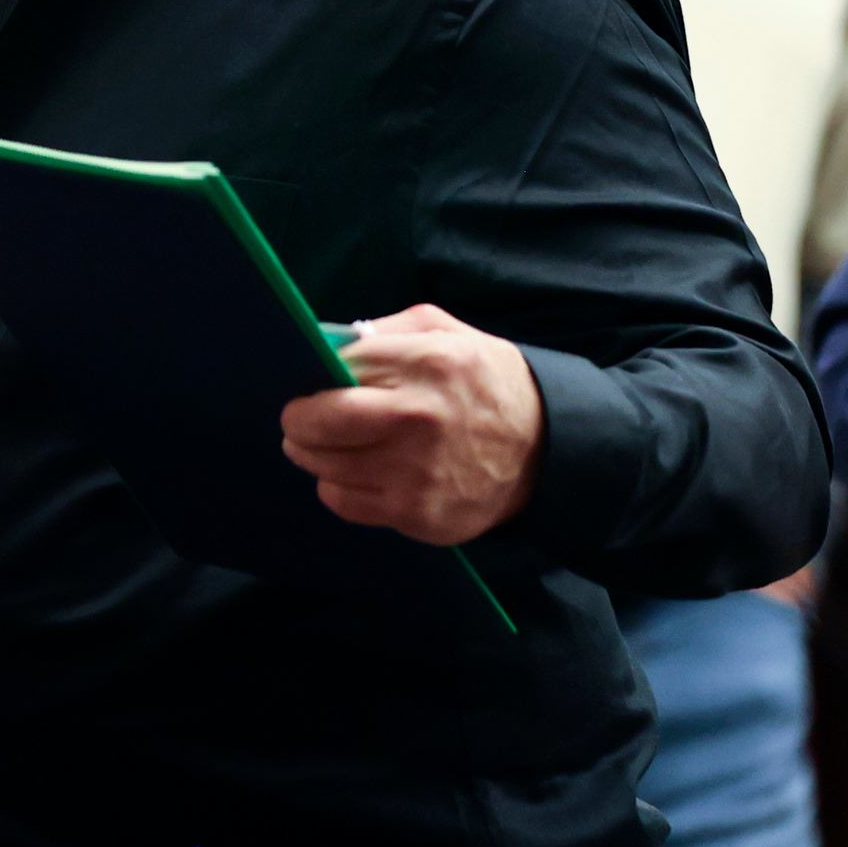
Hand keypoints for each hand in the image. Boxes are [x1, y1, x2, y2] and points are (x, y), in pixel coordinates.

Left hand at [280, 304, 542, 544]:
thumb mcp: (448, 333)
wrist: (549, 450)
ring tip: (331, 446)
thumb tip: (325, 343)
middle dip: (298, 422)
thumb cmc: (487, 383)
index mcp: (427, 364)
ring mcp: (418, 474)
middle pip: (319, 424)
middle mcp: (419, 420)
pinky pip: (345, 503)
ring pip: (325, 468)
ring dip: (315, 456)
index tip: (312, 386)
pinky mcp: (420, 515)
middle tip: (300, 422)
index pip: (336, 369)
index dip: (315, 378)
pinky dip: (338, 488)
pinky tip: (357, 474)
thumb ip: (387, 331)